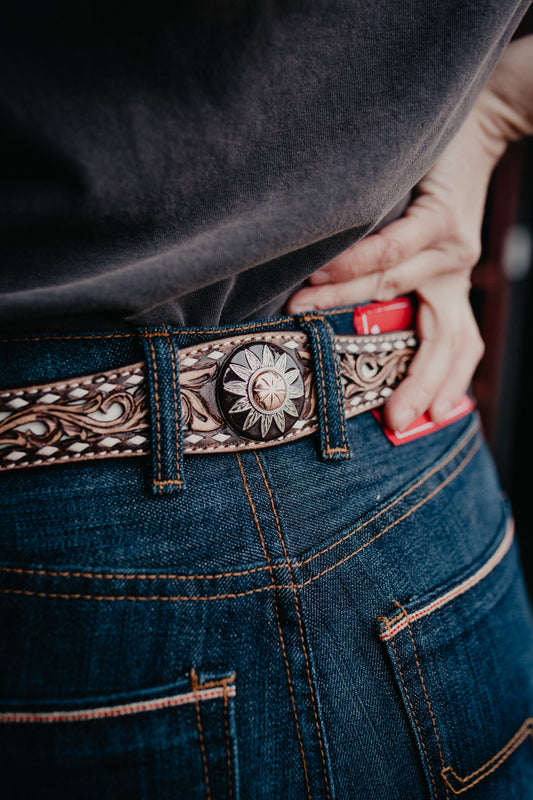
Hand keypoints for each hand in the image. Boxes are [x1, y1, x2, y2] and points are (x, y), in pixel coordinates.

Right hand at [287, 35, 532, 429]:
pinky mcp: (440, 215)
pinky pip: (392, 246)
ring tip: (300, 313)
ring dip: (342, 303)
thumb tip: (333, 310)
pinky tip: (321, 272)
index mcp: (454, 287)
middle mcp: (459, 273)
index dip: (440, 385)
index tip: (416, 420)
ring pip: (397, 289)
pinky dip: (353, 261)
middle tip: (394, 419)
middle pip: (444, 339)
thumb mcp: (421, 246)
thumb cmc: (429, 187)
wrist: (477, 121)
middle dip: (417, 382)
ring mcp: (452, 247)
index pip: (456, 346)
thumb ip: (393, 282)